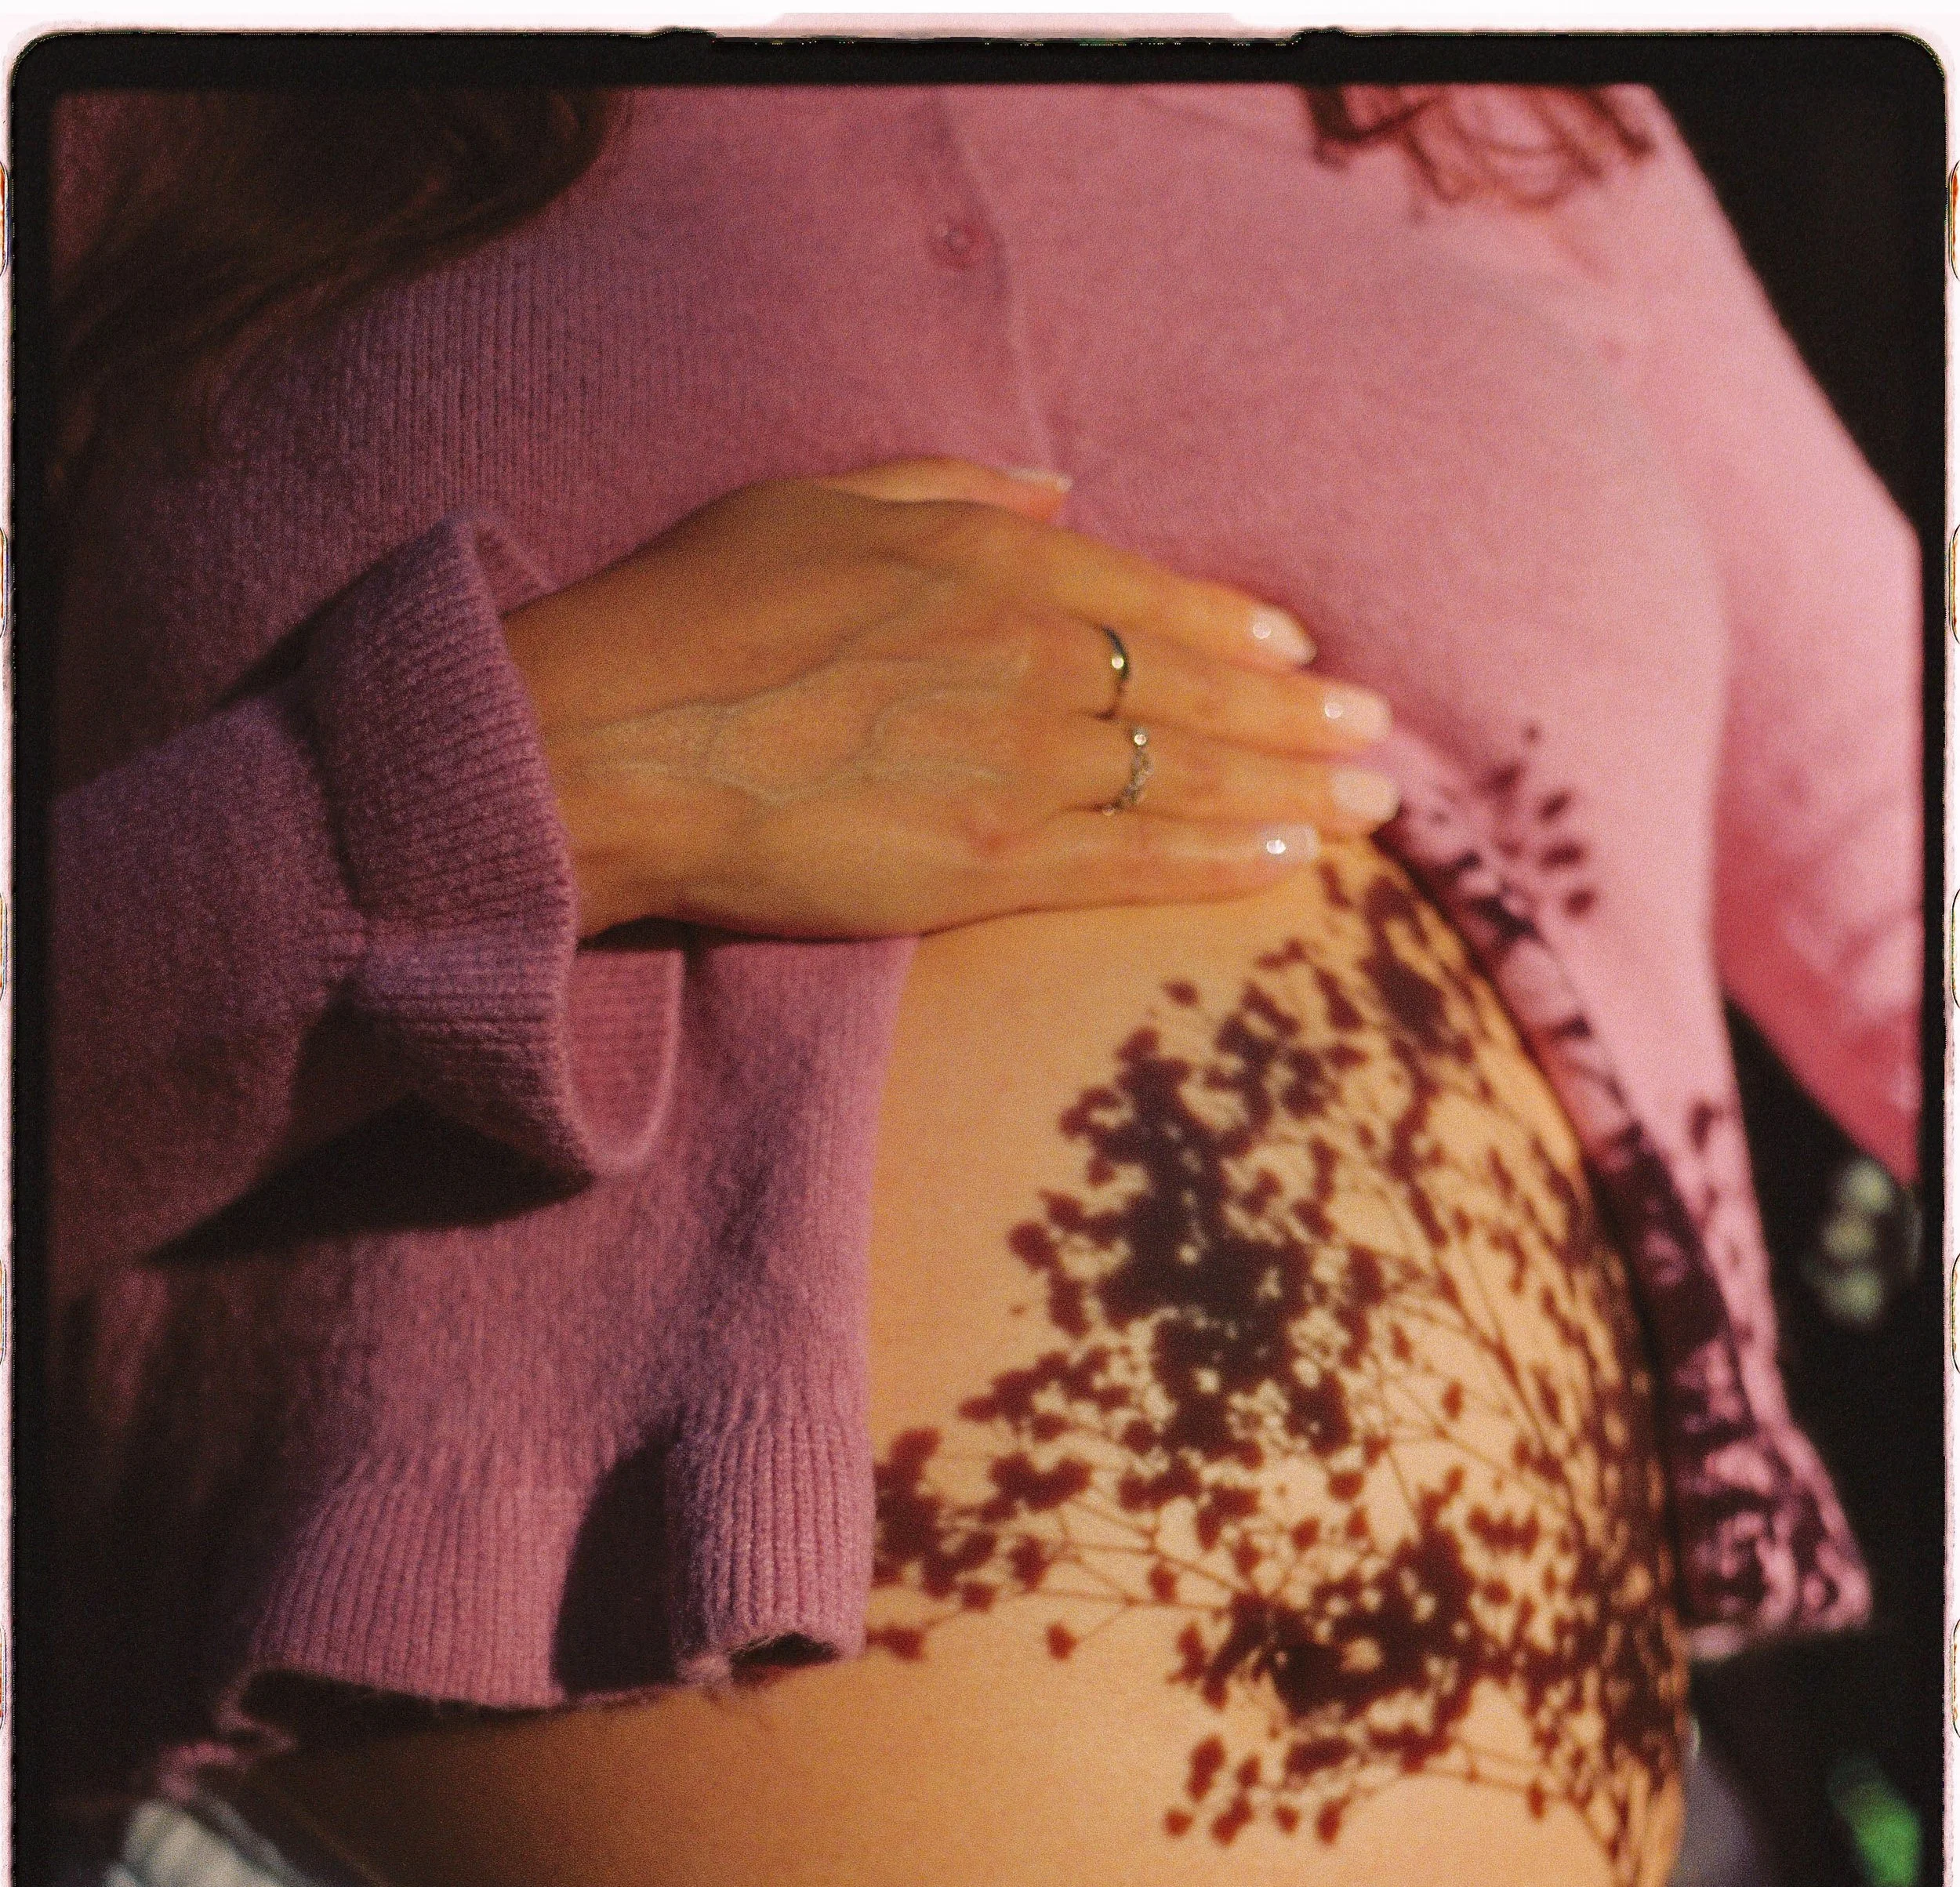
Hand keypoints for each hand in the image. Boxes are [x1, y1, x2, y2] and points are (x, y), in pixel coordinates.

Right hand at [500, 461, 1395, 941]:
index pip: (1148, 597)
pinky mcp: (989, 866)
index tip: (1298, 652)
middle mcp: (1028, 658)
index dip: (1233, 632)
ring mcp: (1017, 766)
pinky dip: (1221, 862)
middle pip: (1195, 691)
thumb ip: (946, 492)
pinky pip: (1134, 864)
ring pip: (1188, 777)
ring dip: (1292, 792)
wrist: (614, 736)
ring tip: (1368, 807)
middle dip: (1299, 718)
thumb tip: (1047, 495)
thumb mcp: (817, 504)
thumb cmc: (692, 616)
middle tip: (1376, 737)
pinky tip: (1291, 867)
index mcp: (986, 564)